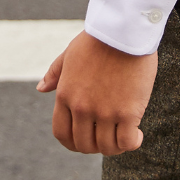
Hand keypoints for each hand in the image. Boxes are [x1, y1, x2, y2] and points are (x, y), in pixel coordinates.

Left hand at [37, 31, 158, 155]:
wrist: (123, 32)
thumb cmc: (98, 41)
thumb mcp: (69, 55)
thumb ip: (55, 74)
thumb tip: (41, 88)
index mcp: (65, 96)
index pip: (62, 134)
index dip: (73, 144)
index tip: (87, 140)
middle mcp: (82, 108)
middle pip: (84, 145)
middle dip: (96, 146)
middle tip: (109, 137)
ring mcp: (104, 112)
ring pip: (106, 148)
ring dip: (116, 147)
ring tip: (125, 135)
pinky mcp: (128, 113)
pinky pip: (127, 142)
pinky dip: (132, 143)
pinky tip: (138, 134)